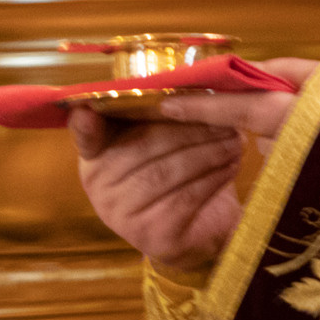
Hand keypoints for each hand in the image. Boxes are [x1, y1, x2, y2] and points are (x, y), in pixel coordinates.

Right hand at [69, 58, 318, 272]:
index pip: (86, 136)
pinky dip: (213, 176)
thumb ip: (155, 115)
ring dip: (207, 150)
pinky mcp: (152, 235)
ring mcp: (122, 215)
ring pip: (168, 170)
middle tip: (223, 115)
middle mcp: (99, 187)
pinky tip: (231, 164)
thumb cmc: (179, 174)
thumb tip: (178, 84)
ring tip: (233, 138)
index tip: (88, 110)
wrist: (201, 230)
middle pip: (143, 146)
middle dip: (188, 127)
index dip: (86, 124)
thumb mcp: (163, 140)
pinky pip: (186, 196)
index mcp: (95, 157)